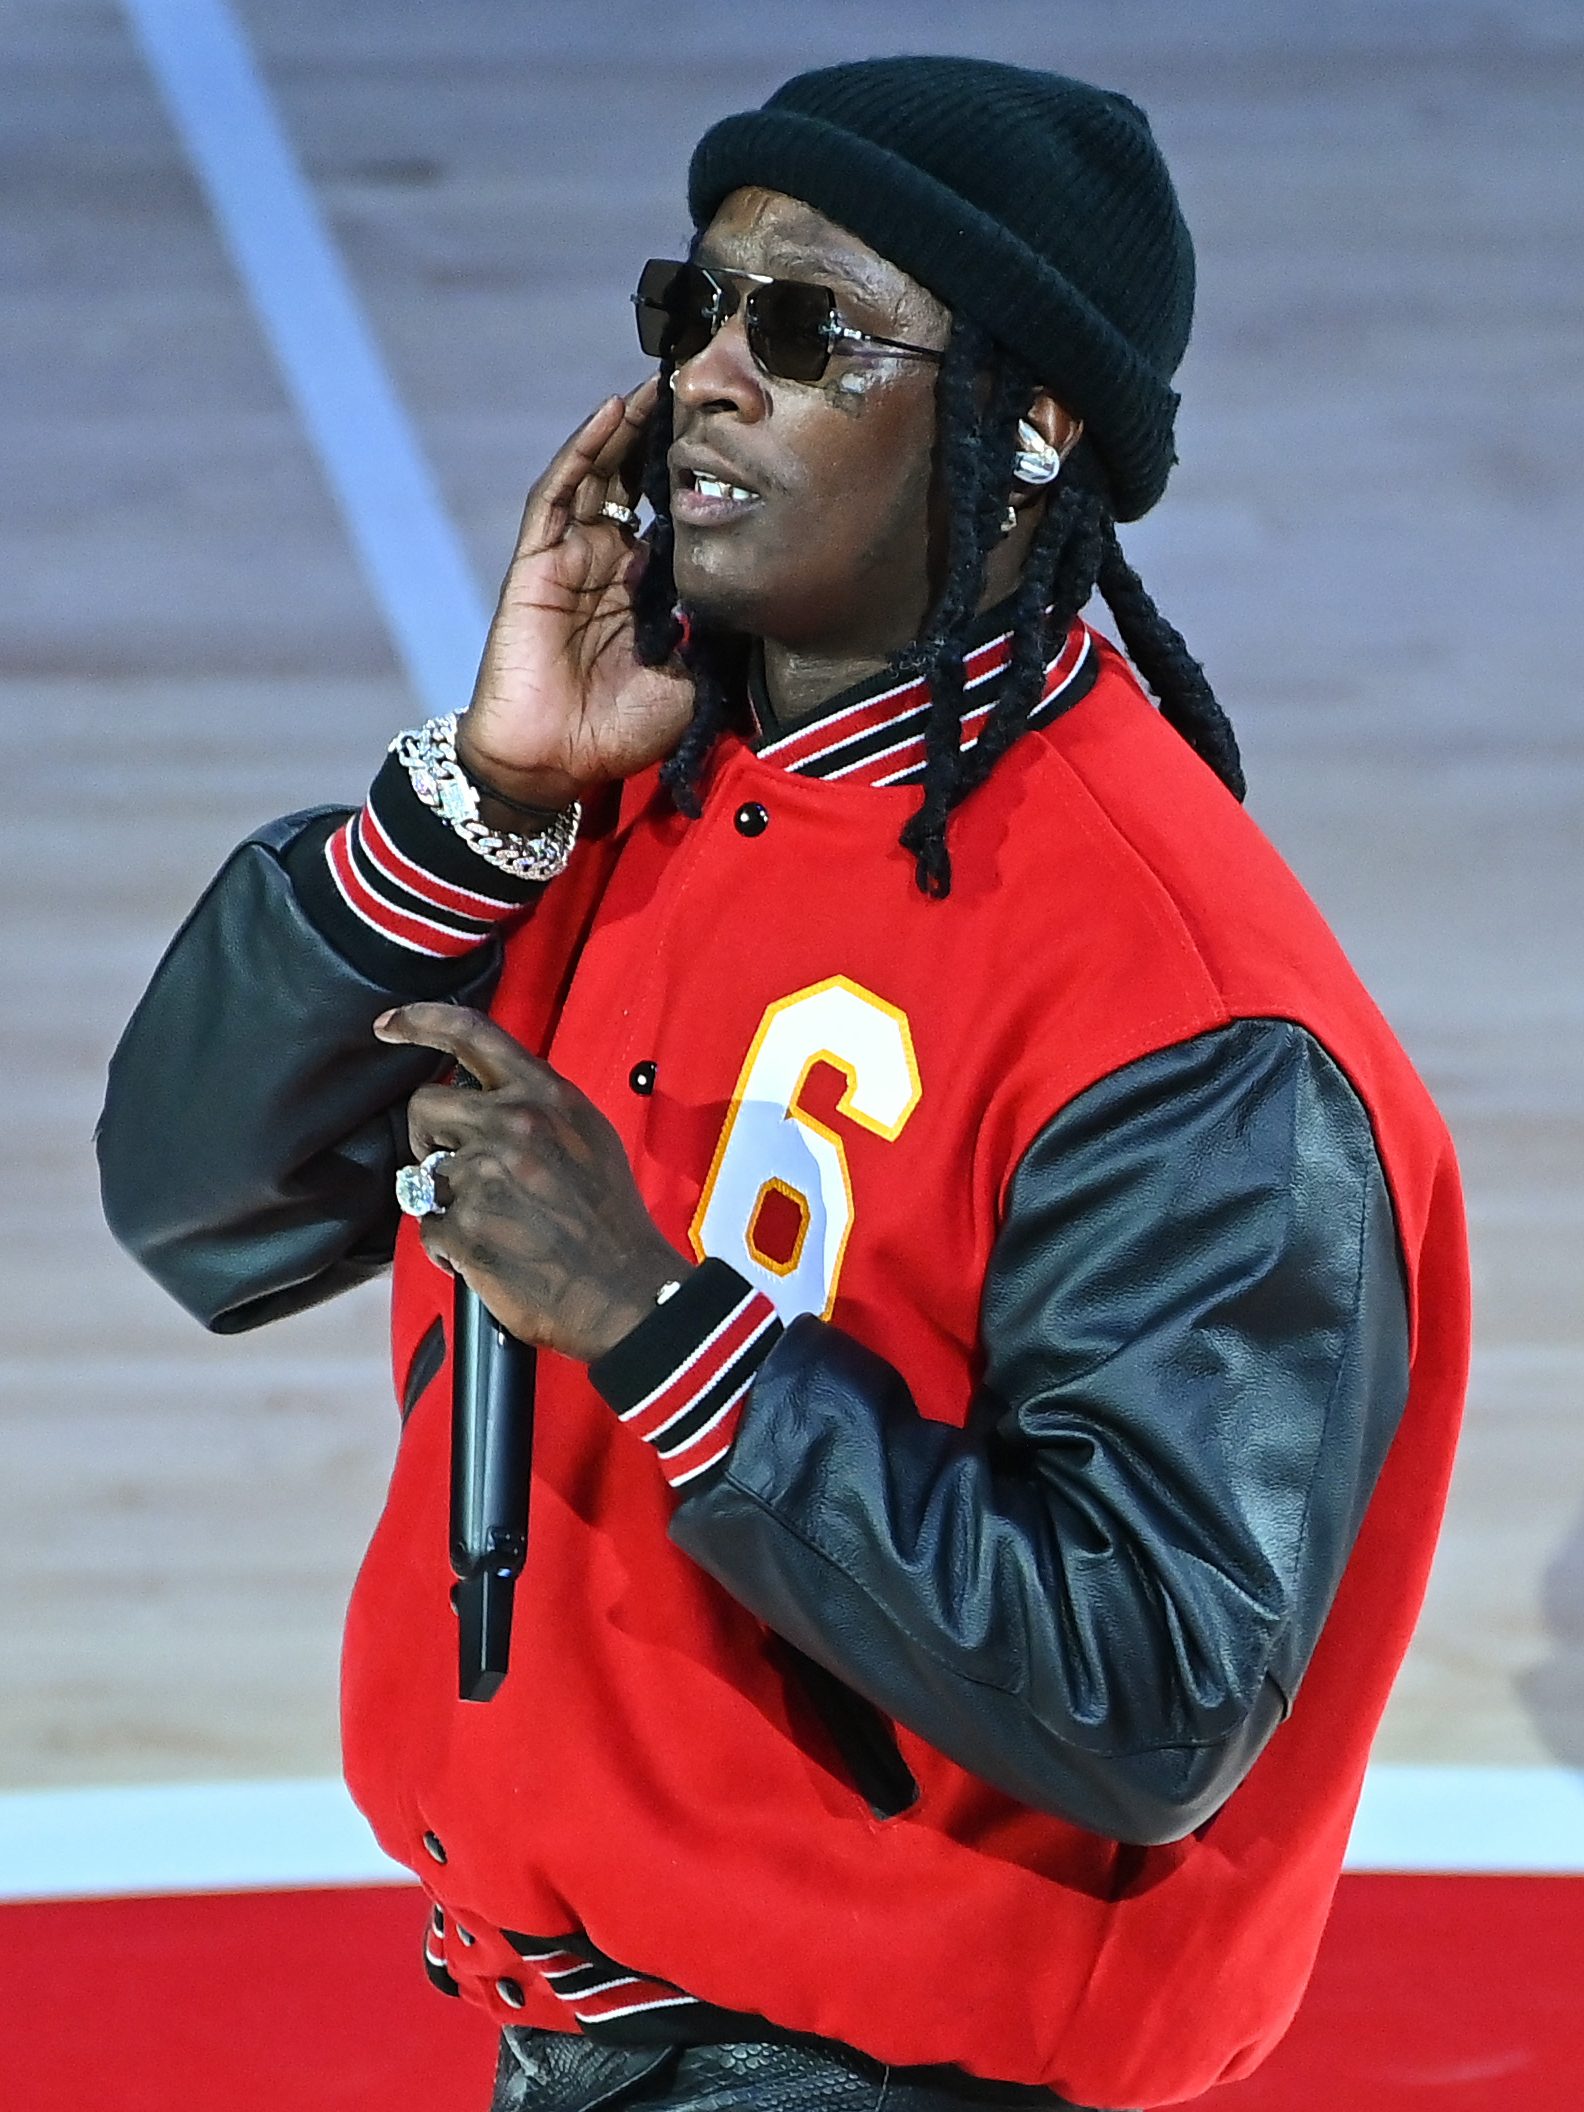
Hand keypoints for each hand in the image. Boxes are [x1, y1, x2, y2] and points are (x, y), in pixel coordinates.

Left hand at [375, 1003, 691, 1362]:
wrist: (627, 1290)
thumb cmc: (611, 1219)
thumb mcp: (589, 1136)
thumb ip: (539, 1108)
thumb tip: (490, 1098)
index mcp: (545, 1097)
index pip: (471, 1034)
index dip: (420, 1022)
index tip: (389, 1026)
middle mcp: (511, 1126)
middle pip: (425, 1106)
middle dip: (429, 1136)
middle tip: (454, 1164)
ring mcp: (483, 1178)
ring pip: (424, 1172)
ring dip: (446, 1198)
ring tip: (490, 1221)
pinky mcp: (465, 1229)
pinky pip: (429, 1227)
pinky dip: (450, 1245)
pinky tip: (488, 1253)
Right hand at [456, 379, 696, 812]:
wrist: (552, 763)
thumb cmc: (614, 732)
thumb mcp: (687, 681)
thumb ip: (709, 636)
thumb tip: (745, 594)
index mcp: (644, 593)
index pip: (675, 520)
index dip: (700, 481)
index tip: (739, 442)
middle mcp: (608, 566)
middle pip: (638, 484)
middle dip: (666, 439)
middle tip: (702, 392)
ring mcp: (571, 558)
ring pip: (601, 475)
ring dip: (629, 430)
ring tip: (662, 383)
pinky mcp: (538, 560)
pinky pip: (560, 493)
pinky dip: (585, 451)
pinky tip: (612, 414)